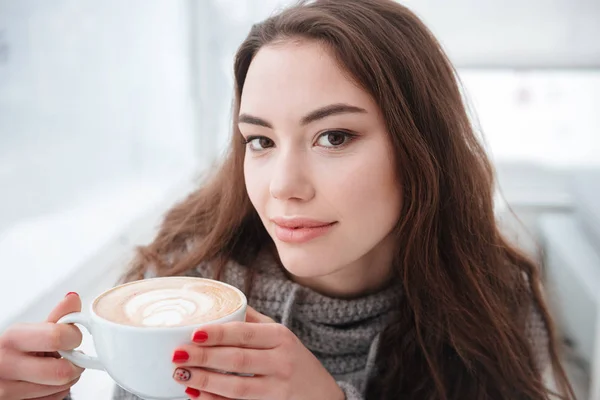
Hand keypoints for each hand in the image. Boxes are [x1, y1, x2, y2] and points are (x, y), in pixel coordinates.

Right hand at [0, 293, 84, 398]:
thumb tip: (73, 298)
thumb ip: (56, 317)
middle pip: (61, 371)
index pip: (56, 338)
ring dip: (68, 378)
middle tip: (73, 357)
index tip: (73, 337)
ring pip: (60, 388)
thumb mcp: (32, 331)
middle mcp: (5, 366)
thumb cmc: (16, 349)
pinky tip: (49, 381)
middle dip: (76, 363)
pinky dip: (58, 391)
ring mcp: (6, 390)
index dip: (74, 337)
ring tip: (58, 367)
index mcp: (12, 339)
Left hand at [171, 307, 344, 399]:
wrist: (324, 396)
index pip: (245, 333)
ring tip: (181, 375)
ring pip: (236, 386)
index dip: (218, 334)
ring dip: (205, 381)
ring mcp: (278, 389)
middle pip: (237, 360)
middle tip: (177, 354)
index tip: (194, 333)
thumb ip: (254, 321)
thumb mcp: (282, 336)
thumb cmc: (296, 361)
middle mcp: (281, 361)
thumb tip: (223, 302)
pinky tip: (196, 394)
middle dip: (204, 357)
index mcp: (281, 337)